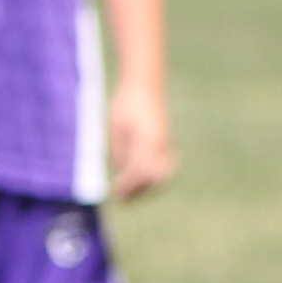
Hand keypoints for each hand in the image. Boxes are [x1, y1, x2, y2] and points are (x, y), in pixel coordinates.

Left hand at [107, 82, 173, 200]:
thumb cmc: (126, 103)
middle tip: (123, 198)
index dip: (127, 184)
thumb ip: (121, 149)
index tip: (114, 192)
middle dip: (139, 190)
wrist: (146, 84)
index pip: (138, 171)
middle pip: (154, 177)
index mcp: (147, 140)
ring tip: (133, 192)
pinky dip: (156, 176)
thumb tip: (121, 170)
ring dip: (149, 185)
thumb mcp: (117, 126)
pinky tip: (143, 179)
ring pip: (164, 173)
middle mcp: (160, 143)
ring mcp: (166, 142)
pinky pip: (166, 165)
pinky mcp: (166, 141)